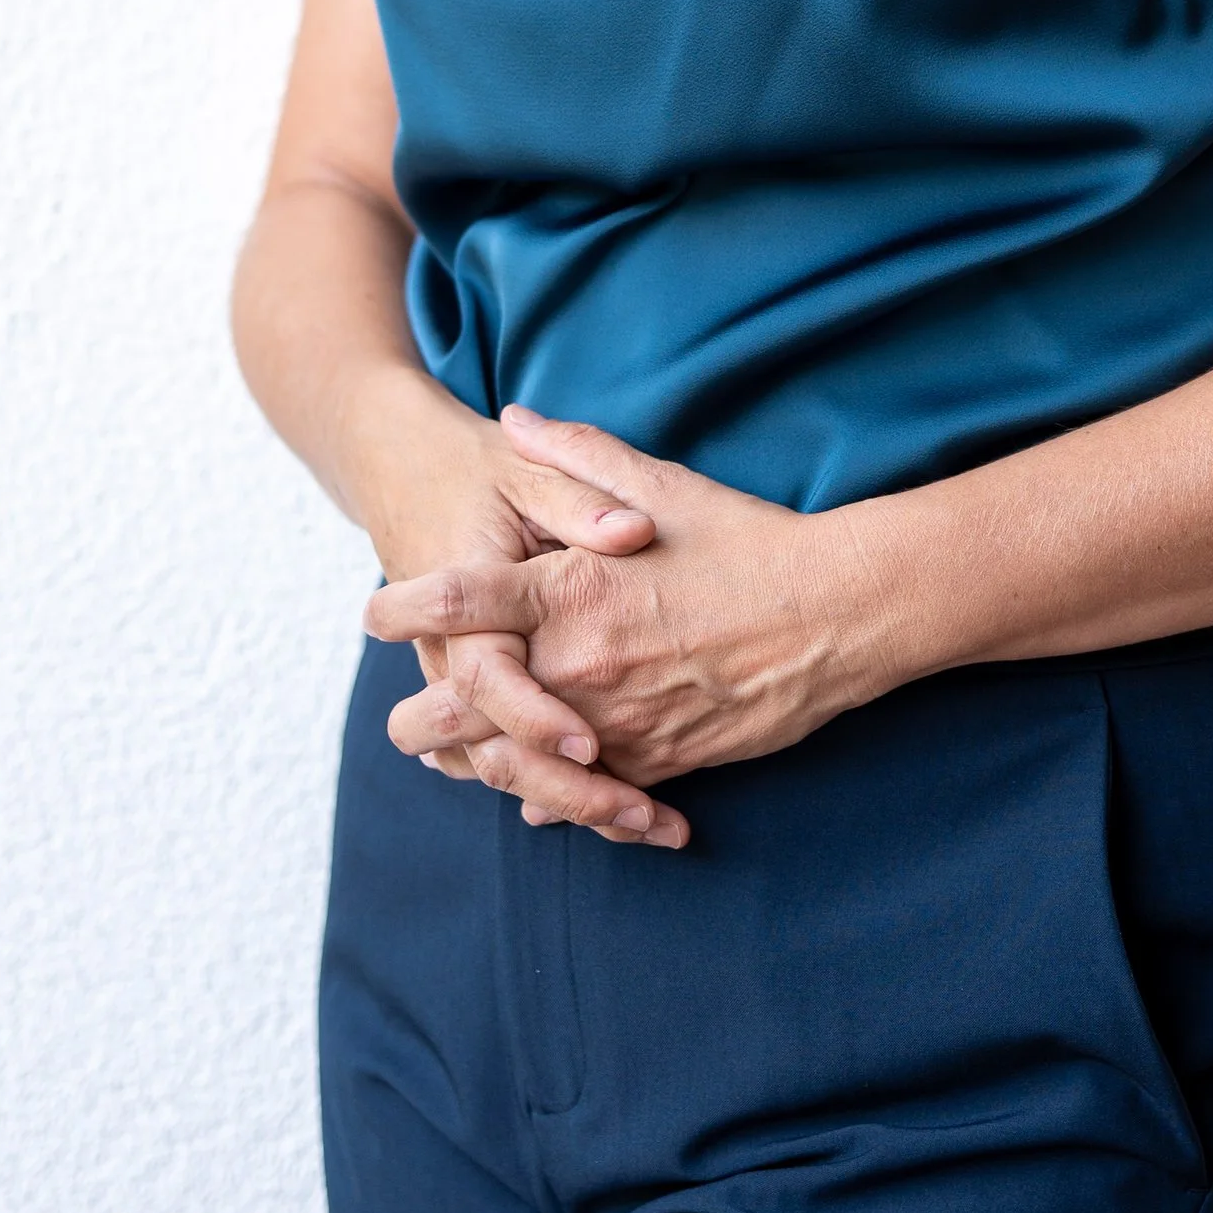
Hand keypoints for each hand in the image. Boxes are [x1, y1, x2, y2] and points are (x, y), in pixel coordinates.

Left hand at [366, 407, 898, 821]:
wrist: (839, 615)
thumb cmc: (749, 541)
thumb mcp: (662, 482)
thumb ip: (577, 455)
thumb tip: (516, 418)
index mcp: (572, 591)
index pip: (455, 601)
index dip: (400, 609)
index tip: (372, 611)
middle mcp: (581, 665)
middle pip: (461, 709)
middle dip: (422, 721)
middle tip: (405, 719)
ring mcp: (616, 723)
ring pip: (514, 765)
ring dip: (477, 765)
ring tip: (451, 760)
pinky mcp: (657, 762)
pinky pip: (581, 794)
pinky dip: (552, 791)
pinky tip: (534, 790)